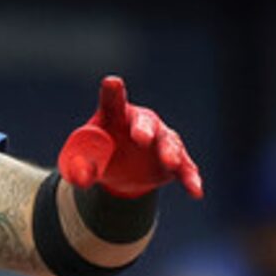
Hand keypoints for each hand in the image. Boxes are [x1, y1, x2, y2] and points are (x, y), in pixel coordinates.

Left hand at [59, 76, 203, 200]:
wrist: (122, 173)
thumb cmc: (100, 157)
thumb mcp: (84, 165)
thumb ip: (80, 170)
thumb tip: (82, 177)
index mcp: (115, 116)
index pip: (113, 102)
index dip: (113, 92)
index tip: (112, 84)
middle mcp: (142, 123)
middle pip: (145, 122)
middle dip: (144, 129)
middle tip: (142, 138)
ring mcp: (162, 140)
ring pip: (169, 143)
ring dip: (170, 153)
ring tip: (170, 163)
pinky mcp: (176, 161)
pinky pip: (185, 168)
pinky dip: (190, 179)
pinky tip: (196, 191)